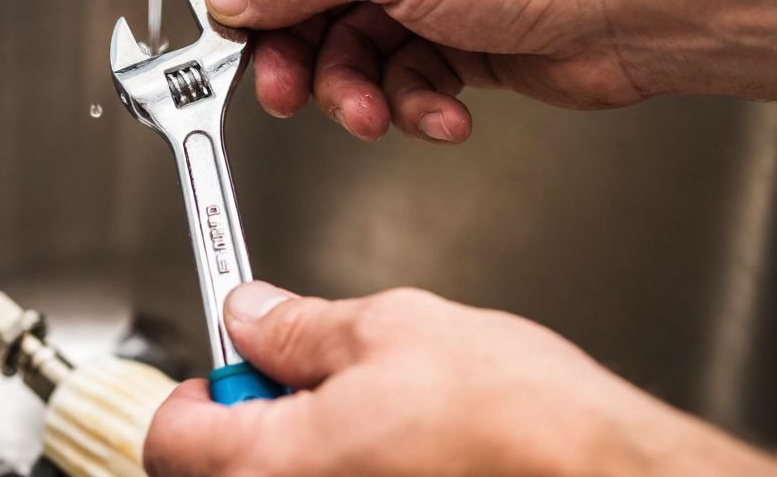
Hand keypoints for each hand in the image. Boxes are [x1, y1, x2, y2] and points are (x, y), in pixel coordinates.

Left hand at [143, 282, 776, 476]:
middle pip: (218, 471)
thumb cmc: (514, 416)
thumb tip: (252, 314)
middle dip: (250, 419)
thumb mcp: (388, 328)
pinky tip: (401, 451)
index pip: (172, 436)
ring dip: (300, 448)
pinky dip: (346, 470)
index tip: (232, 363)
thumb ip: (298, 326)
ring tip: (369, 415)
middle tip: (307, 384)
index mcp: (273, 463)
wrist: (604, 472)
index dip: (197, 389)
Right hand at [206, 0, 776, 142]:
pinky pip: (407, 82)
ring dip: (363, 95)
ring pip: (356, 56)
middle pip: (310, 7)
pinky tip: (443, 112)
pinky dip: (418, 106)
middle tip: (290, 96)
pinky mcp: (461, 40)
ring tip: (379, 114)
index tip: (232, 42)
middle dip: (305, 60)